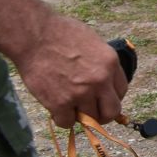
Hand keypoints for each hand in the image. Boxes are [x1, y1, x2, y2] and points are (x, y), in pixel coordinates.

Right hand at [14, 14, 127, 128]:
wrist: (35, 36)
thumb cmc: (61, 33)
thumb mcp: (92, 42)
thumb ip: (100, 63)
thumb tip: (103, 81)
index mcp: (110, 63)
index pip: (122, 91)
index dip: (111, 97)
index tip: (101, 98)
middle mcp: (100, 80)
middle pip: (112, 111)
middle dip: (102, 114)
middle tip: (90, 111)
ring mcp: (81, 93)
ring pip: (90, 120)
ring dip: (80, 116)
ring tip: (69, 106)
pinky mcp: (60, 103)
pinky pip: (67, 123)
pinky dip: (62, 119)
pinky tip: (57, 109)